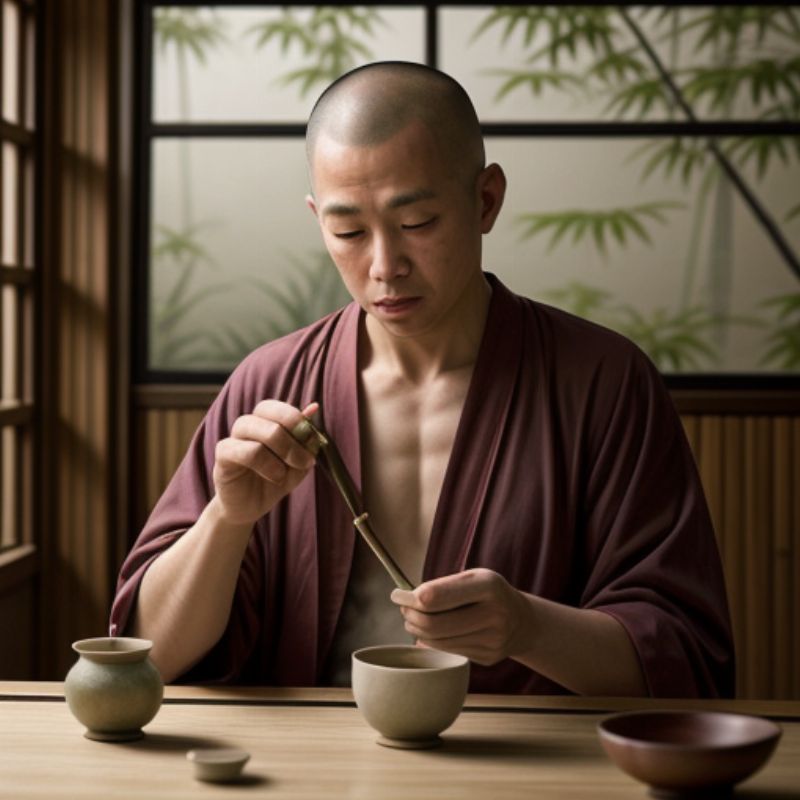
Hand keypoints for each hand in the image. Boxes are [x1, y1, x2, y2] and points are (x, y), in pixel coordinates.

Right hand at [211, 400, 318, 525]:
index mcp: (265, 420)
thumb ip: (306, 439)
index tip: (313, 442)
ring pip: (255, 428)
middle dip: (292, 434)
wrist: (250, 507)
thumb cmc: (275, 480)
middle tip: (305, 461)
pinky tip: (276, 477)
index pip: (278, 407)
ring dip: (281, 450)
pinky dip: (267, 464)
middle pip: (266, 410)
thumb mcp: (299, 462)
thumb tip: (313, 408)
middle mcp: (248, 424)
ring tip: (287, 473)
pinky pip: (246, 451)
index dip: (296, 419)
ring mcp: (233, 438)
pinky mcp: (223, 456)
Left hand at [390, 568, 530, 665]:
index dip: (411, 598)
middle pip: (434, 624)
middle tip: (404, 609)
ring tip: (414, 619)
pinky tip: (430, 633)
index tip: (397, 595)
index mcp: (488, 585)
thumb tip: (405, 600)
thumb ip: (442, 586)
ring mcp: (493, 639)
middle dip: (411, 616)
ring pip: (438, 641)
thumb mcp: (472, 578)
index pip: (437, 596)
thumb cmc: (487, 594)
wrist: (522, 621)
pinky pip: (448, 652)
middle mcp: (494, 613)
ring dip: (418, 630)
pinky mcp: (488, 658)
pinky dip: (432, 642)